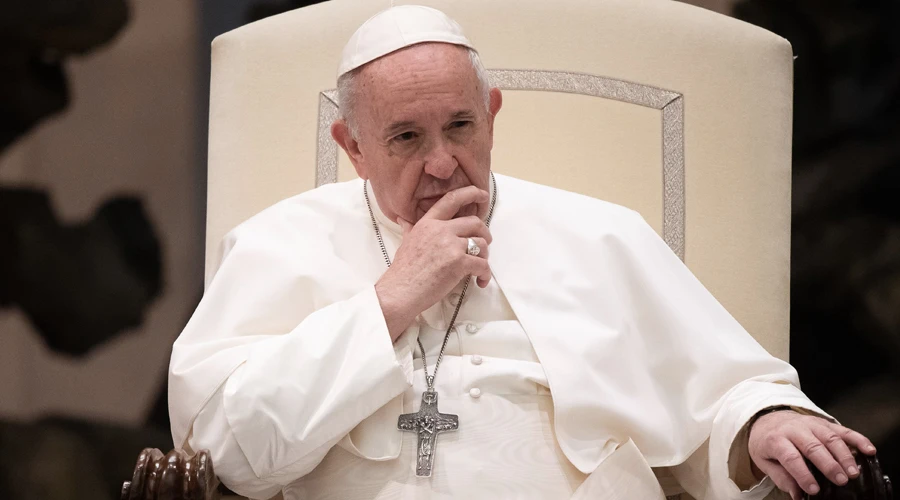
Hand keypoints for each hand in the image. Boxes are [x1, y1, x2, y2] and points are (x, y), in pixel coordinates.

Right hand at [375, 186, 491, 340]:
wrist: (400, 291)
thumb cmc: (402, 271)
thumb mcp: (405, 242)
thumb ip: (409, 229)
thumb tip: (403, 220)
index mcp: (429, 223)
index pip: (452, 199)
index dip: (471, 193)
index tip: (482, 195)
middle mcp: (441, 230)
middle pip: (475, 223)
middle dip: (485, 233)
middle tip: (484, 245)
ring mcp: (451, 246)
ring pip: (482, 243)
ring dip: (485, 256)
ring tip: (479, 266)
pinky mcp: (459, 263)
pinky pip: (483, 264)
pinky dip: (485, 274)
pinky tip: (480, 281)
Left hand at [748, 409, 876, 498]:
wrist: (768, 419)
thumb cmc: (768, 443)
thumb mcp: (764, 461)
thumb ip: (781, 478)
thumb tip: (797, 495)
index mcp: (776, 439)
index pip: (791, 457)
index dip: (803, 474)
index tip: (814, 490)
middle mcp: (795, 429)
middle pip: (813, 446)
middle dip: (828, 464)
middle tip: (841, 481)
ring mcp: (811, 424)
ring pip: (830, 438)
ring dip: (844, 455)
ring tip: (853, 472)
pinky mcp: (824, 423)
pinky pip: (843, 430)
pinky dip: (858, 439)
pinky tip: (868, 450)